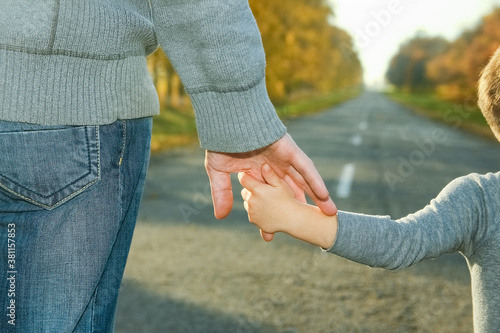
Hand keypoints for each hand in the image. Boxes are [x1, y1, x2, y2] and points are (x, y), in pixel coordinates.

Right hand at [205, 134, 336, 239]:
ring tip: (330, 214)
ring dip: (318, 196)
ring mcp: (284, 159)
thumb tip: (221, 216)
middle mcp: (275, 168)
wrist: (228, 121)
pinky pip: (306, 168)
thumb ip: (222, 193)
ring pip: (304, 181)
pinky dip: (315, 181)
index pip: (270, 199)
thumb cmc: (221, 142)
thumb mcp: (219, 172)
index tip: (269, 237)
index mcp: (259, 173)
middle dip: (301, 209)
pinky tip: (324, 195)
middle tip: (310, 227)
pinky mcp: (290, 151)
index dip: (271, 217)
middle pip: (292, 192)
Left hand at [239, 164, 298, 234]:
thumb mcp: (281, 184)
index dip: (244, 176)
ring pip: (247, 203)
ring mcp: (252, 212)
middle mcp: (251, 201)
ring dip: (253, 201)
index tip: (247, 175)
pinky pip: (251, 213)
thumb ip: (270, 175)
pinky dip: (256, 211)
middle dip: (251, 190)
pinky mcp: (253, 220)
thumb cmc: (288, 199)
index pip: (243, 179)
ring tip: (267, 201)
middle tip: (263, 190)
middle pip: (244, 192)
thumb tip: (264, 165)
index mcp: (257, 190)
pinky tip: (267, 210)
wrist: (292, 219)